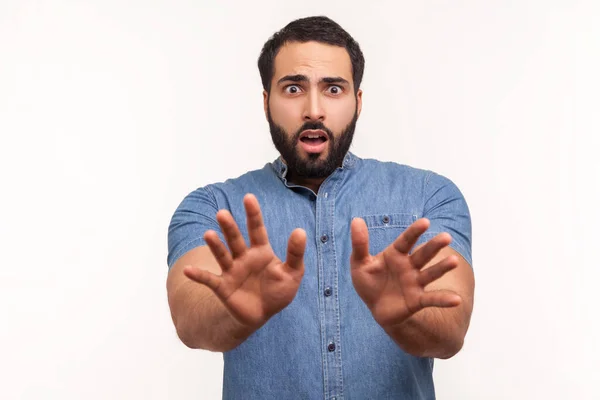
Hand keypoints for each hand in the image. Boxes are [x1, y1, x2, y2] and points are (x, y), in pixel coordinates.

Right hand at [183, 194, 305, 329]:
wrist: (263, 314)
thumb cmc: (278, 291)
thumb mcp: (293, 273)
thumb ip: (295, 253)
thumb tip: (300, 231)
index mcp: (261, 251)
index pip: (257, 229)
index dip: (253, 214)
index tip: (248, 197)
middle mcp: (244, 257)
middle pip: (235, 239)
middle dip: (229, 227)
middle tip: (222, 214)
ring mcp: (232, 271)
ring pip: (222, 255)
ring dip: (215, 245)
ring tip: (209, 234)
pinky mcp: (223, 287)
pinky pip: (209, 280)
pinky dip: (198, 275)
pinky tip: (188, 271)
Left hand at [350, 218, 461, 327]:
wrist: (375, 308)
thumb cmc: (369, 282)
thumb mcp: (359, 263)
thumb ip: (360, 244)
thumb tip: (356, 220)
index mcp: (396, 254)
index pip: (406, 240)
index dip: (415, 231)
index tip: (425, 222)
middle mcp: (409, 266)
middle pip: (423, 254)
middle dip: (434, 246)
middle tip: (447, 237)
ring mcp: (415, 283)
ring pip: (431, 273)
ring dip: (442, 268)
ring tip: (454, 261)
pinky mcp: (417, 300)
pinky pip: (432, 299)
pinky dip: (443, 300)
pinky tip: (456, 301)